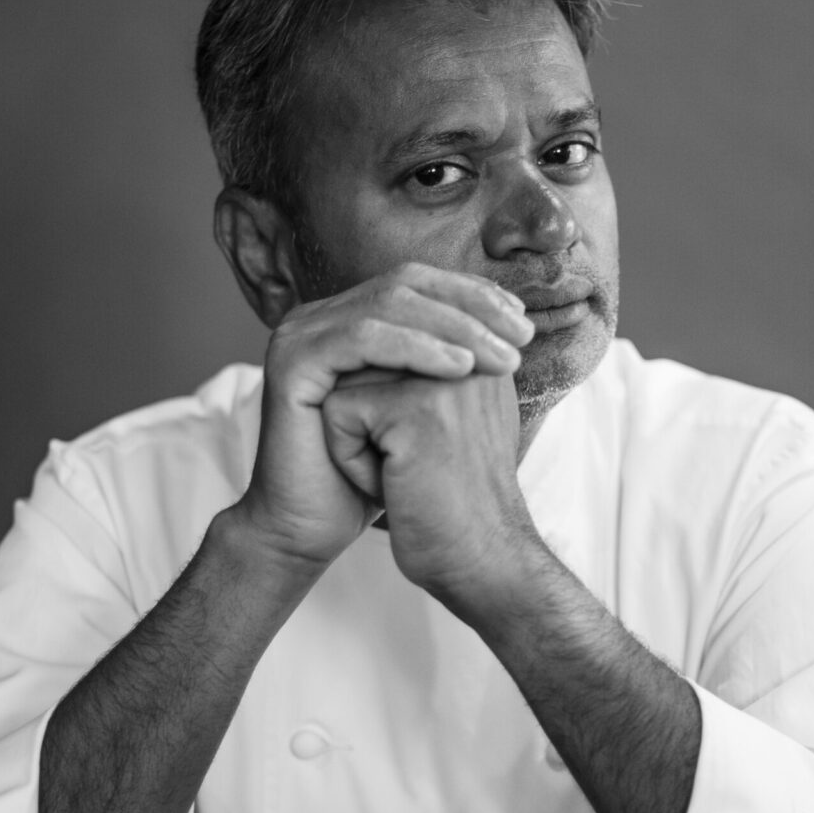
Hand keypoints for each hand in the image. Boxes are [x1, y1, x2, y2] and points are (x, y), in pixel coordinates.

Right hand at [229, 263, 533, 570]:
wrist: (310, 529)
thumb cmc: (369, 476)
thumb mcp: (421, 409)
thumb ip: (450, 359)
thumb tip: (515, 319)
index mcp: (346, 319)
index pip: (418, 283)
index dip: (473, 295)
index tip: (523, 322)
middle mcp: (318, 318)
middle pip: (404, 286)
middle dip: (470, 306)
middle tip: (521, 335)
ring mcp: (299, 335)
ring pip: (388, 306)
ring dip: (453, 326)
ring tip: (500, 356)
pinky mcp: (291, 361)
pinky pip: (362, 340)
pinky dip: (415, 348)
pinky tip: (458, 368)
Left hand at [320, 365, 545, 617]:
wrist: (484, 562)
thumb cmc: (460, 500)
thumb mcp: (458, 419)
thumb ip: (431, 371)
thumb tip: (382, 341)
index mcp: (480, 349)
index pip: (385, 345)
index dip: (383, 404)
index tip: (433, 449)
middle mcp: (468, 352)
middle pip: (362, 359)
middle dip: (367, 417)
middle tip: (417, 465)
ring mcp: (443, 377)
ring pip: (344, 384)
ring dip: (359, 437)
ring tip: (408, 472)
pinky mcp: (414, 409)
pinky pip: (337, 414)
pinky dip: (352, 460)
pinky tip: (396, 485)